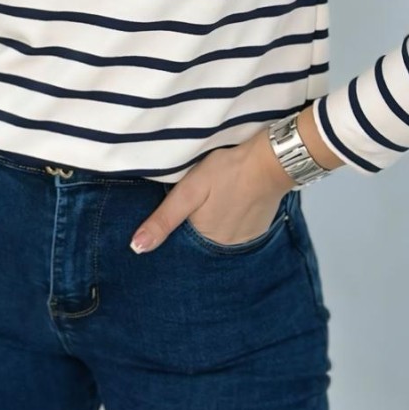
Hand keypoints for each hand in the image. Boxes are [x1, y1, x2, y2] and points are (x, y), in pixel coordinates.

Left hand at [129, 128, 292, 252]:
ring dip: (214, 222)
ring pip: (219, 235)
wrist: (272, 161)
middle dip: (195, 225)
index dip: (177, 227)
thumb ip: (164, 219)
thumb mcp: (189, 190)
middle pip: (201, 239)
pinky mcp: (258, 230)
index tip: (180, 210)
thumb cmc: (227, 171)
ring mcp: (245, 241)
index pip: (181, 242)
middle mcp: (225, 248)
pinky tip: (231, 202)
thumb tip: (136, 248)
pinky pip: (236, 231)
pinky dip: (231, 220)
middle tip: (200, 200)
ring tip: (216, 200)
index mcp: (205, 240)